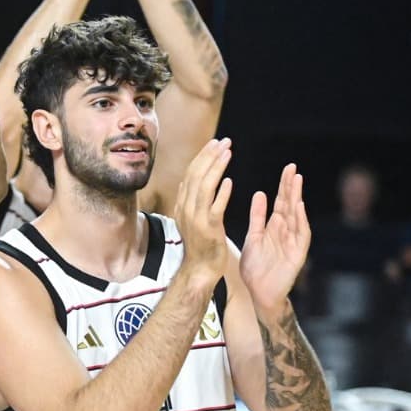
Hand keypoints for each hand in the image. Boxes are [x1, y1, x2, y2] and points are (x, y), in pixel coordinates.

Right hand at [173, 138, 234, 287]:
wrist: (199, 269)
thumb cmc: (200, 244)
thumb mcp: (190, 219)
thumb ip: (189, 200)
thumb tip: (188, 182)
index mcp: (181, 204)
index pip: (190, 173)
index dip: (202, 156)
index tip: (214, 143)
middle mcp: (185, 208)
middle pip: (196, 175)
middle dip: (210, 156)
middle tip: (224, 141)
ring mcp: (195, 218)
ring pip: (204, 186)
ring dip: (216, 167)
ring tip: (228, 153)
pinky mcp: (208, 228)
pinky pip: (215, 206)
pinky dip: (221, 193)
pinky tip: (229, 182)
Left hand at [240, 163, 310, 313]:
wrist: (259, 294)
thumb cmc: (255, 268)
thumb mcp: (253, 238)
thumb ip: (257, 217)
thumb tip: (260, 193)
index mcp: (274, 227)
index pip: (281, 202)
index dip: (284, 186)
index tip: (287, 169)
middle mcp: (286, 232)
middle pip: (290, 205)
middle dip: (291, 187)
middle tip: (293, 168)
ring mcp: (293, 242)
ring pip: (296, 216)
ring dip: (297, 199)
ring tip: (297, 181)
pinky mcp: (297, 254)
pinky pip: (300, 234)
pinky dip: (300, 220)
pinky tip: (298, 207)